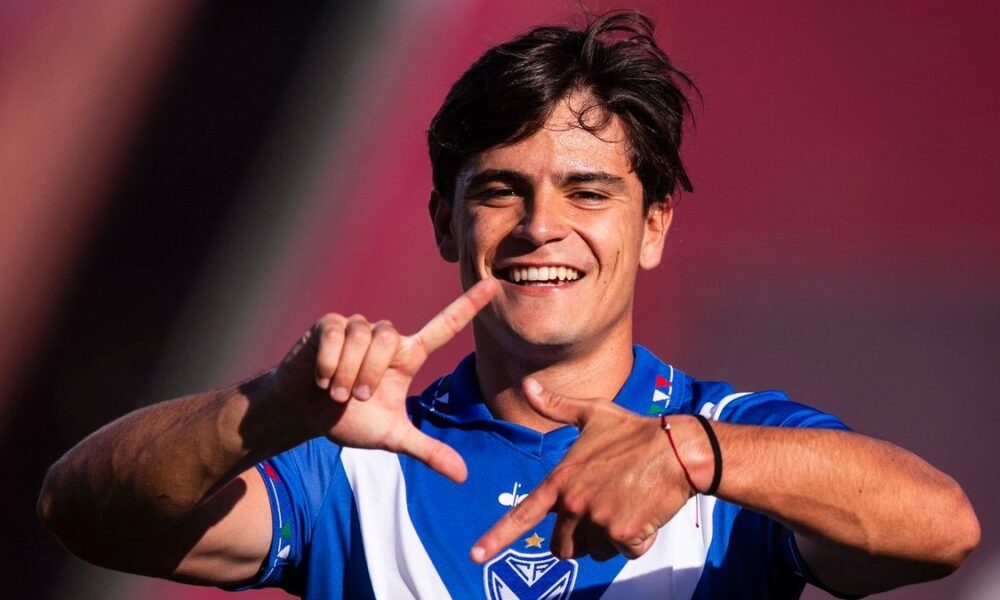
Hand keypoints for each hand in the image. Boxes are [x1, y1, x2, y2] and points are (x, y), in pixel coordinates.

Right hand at [272, 279, 498, 482]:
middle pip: (390, 337)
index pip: (445, 325)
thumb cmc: (349, 420)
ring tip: (335, 392)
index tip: (492, 286)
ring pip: (362, 337)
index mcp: (407, 356)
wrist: (303, 414)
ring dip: (347, 372)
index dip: (469, 306)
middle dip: (370, 374)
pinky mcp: (328, 324)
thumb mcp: (392, 437)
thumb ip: (427, 451)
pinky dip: (328, 363)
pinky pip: (335, 335)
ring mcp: (356, 327)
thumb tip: (463, 476)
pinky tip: (319, 379)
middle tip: (355, 397)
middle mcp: (385, 336)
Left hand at [471, 377, 694, 562]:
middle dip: (580, 538)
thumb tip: (527, 385)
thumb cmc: (635, 432)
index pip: (523, 515)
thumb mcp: (593, 414)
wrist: (678, 449)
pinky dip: (637, 540)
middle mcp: (574, 503)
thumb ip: (556, 407)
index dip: (496, 538)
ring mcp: (597, 520)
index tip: (475, 556)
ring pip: (595, 551)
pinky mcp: (624, 534)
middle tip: (604, 510)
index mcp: (561, 480)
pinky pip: (625, 552)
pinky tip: (645, 511)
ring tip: (627, 504)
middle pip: (562, 546)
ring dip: (611, 539)